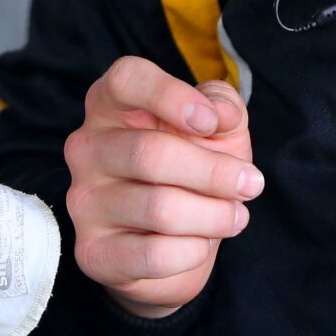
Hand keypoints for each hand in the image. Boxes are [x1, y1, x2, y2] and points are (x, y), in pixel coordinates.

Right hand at [64, 57, 257, 317]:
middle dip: (214, 172)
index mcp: (110, 104)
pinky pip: (153, 255)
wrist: (174, 247)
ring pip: (158, 208)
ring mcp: (84, 201)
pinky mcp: (93, 253)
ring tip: (234, 217)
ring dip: (213, 216)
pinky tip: (200, 245)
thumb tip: (220, 113)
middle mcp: (86, 148)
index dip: (171, 96)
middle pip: (151, 153)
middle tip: (251, 184)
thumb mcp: (216, 130)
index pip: (126, 80)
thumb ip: (223, 106)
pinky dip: (192, 252)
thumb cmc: (191, 171)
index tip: (210, 123)